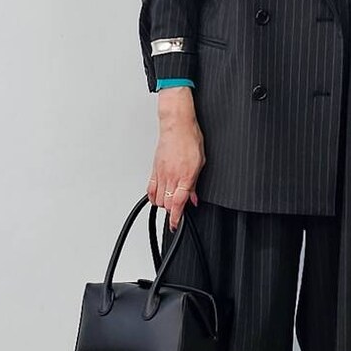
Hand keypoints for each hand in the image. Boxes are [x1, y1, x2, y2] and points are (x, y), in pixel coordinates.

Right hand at [150, 91, 203, 230]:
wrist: (177, 125)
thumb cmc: (190, 139)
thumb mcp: (201, 162)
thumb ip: (195, 184)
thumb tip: (194, 199)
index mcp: (185, 176)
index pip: (179, 204)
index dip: (177, 218)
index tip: (175, 224)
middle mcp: (171, 176)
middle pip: (167, 204)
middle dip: (172, 212)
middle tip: (177, 212)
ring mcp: (161, 173)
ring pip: (158, 199)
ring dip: (164, 205)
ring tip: (170, 203)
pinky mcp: (154, 169)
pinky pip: (150, 188)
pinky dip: (153, 197)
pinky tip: (158, 197)